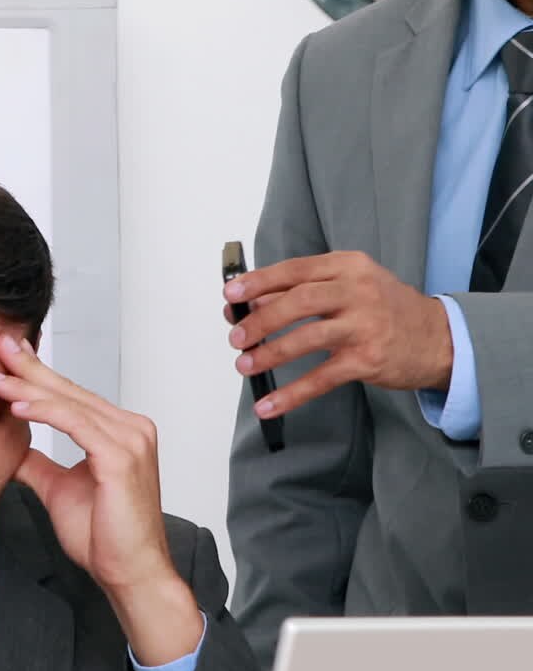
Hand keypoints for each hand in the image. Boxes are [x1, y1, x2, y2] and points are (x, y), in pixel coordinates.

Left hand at [0, 335, 202, 663]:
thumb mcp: (59, 490)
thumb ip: (38, 464)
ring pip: (70, 403)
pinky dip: (46, 413)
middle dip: (29, 369)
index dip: (36, 377)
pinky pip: (77, 425)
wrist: (131, 573)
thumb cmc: (105, 539)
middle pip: (70, 392)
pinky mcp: (121, 458)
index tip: (4, 360)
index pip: (71, 397)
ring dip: (27, 388)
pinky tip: (17, 405)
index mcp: (120, 433)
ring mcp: (130, 440)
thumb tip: (12, 447)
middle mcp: (131, 429)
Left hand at [224, 251, 453, 416]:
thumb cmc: (388, 311)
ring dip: (270, 353)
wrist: (439, 338)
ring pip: (307, 337)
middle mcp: (357, 291)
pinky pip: (321, 378)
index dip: (260, 282)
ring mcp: (365, 325)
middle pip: (299, 301)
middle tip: (237, 336)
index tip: (232, 295)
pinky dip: (291, 393)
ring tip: (246, 365)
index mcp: (349, 266)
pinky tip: (269, 404)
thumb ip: (309, 292)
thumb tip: (254, 305)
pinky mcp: (368, 360)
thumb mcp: (353, 286)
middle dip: (261, 320)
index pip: (296, 270)